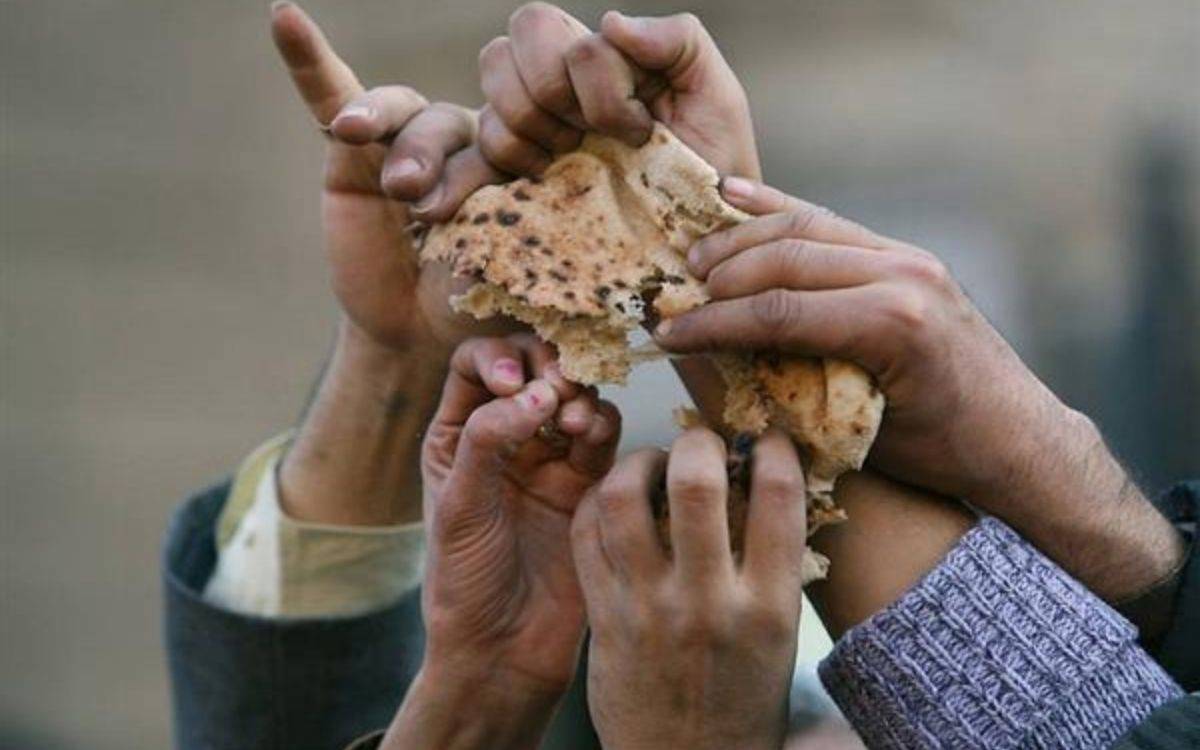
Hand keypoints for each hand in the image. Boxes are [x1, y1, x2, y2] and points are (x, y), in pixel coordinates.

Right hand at [270, 2, 503, 349]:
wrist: (421, 333)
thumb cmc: (480, 302)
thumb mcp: (511, 275)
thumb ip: (521, 234)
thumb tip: (533, 210)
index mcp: (521, 157)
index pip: (514, 137)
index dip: (502, 164)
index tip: (497, 207)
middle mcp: (468, 136)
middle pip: (453, 124)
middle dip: (436, 162)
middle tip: (425, 210)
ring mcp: (409, 137)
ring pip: (403, 111)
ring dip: (385, 124)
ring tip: (364, 145)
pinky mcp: (353, 148)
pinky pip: (331, 92)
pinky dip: (308, 59)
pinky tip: (284, 18)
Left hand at [383, 334, 619, 748]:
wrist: (506, 649)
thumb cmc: (466, 583)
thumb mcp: (460, 506)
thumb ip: (489, 441)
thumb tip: (536, 394)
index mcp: (457, 435)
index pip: (475, 363)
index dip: (498, 357)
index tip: (513, 384)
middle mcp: (504, 438)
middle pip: (532, 367)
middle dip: (547, 367)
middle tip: (556, 389)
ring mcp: (549, 459)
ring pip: (573, 396)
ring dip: (577, 396)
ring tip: (572, 424)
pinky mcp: (589, 484)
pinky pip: (603, 436)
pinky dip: (602, 425)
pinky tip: (590, 439)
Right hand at [476, 3, 759, 179]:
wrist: (702, 236)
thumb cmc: (713, 165)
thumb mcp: (716, 95)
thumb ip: (677, 39)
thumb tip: (609, 22)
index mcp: (599, 56)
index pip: (554, 31)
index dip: (597, 86)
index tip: (640, 130)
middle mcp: (556, 81)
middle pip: (508, 47)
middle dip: (555, 96)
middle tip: (594, 138)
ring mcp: (529, 126)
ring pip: (491, 93)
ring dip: (534, 131)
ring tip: (574, 160)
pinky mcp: (511, 174)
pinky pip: (479, 152)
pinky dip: (509, 161)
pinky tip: (544, 179)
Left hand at [571, 428, 805, 749]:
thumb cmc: (740, 698)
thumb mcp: (779, 635)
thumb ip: (772, 563)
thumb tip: (763, 481)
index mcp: (769, 605)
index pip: (779, 497)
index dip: (773, 449)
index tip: (766, 440)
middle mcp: (708, 602)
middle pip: (697, 483)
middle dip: (698, 442)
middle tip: (700, 443)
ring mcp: (648, 608)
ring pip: (624, 499)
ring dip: (638, 462)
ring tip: (651, 463)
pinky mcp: (603, 618)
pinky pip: (587, 535)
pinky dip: (598, 501)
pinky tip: (615, 498)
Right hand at [654, 177, 1184, 600]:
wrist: (1019, 438)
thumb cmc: (942, 454)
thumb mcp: (861, 435)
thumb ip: (792, 392)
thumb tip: (714, 368)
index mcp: (892, 323)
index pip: (777, 311)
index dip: (712, 323)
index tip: (665, 335)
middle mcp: (902, 275)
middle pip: (784, 257)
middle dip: (719, 276)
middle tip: (672, 297)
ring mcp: (908, 257)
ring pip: (805, 227)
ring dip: (741, 239)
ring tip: (693, 259)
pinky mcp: (906, 255)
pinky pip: (832, 224)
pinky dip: (780, 210)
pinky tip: (736, 198)